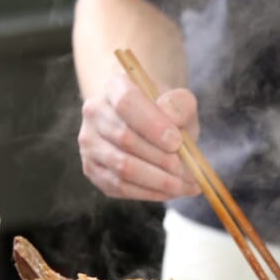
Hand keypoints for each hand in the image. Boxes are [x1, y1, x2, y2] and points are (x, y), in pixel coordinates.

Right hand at [78, 73, 201, 200]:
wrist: (150, 124)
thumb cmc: (168, 112)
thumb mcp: (182, 102)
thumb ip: (180, 104)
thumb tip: (171, 118)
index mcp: (115, 87)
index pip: (126, 103)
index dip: (153, 125)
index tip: (177, 141)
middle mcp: (94, 113)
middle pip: (125, 139)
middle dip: (162, 158)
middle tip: (190, 170)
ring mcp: (90, 143)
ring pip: (123, 168)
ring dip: (160, 180)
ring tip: (189, 185)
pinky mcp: (93, 170)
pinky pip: (121, 187)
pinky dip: (152, 192)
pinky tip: (175, 191)